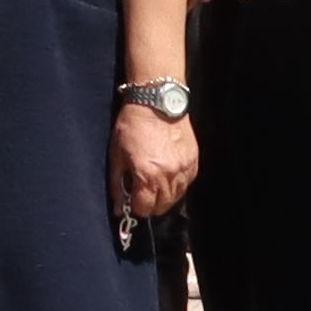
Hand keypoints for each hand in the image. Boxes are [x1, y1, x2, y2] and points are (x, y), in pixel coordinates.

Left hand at [110, 99, 196, 220]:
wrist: (156, 101)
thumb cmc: (131, 126)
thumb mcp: (116, 155)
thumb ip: (118, 185)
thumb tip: (120, 209)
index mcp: (147, 175)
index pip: (145, 209)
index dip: (136, 207)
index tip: (132, 199)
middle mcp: (168, 176)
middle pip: (161, 207)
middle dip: (150, 204)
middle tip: (142, 192)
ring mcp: (184, 169)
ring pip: (176, 198)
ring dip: (165, 196)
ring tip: (155, 182)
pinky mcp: (194, 162)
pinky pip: (186, 184)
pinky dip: (177, 184)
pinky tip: (167, 174)